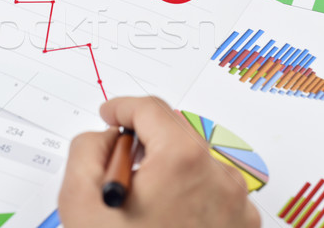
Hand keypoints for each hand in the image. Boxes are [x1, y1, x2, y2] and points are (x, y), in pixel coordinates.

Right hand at [58, 96, 259, 227]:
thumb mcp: (80, 203)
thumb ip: (88, 149)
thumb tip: (109, 137)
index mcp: (183, 162)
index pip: (151, 109)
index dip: (123, 106)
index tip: (110, 115)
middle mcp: (219, 177)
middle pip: (175, 133)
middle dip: (144, 140)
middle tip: (120, 168)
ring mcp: (236, 204)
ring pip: (194, 162)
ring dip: (167, 169)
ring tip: (143, 208)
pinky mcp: (242, 226)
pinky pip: (211, 190)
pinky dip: (188, 193)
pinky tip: (166, 221)